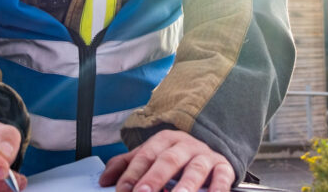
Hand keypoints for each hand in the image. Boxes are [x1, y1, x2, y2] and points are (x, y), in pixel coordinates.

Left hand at [99, 130, 233, 191]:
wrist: (210, 147)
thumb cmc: (174, 157)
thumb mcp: (150, 155)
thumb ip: (126, 165)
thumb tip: (104, 180)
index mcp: (164, 140)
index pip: (146, 155)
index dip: (133, 173)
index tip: (122, 190)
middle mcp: (185, 145)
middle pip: (168, 160)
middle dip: (154, 178)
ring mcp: (205, 155)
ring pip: (195, 168)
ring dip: (185, 185)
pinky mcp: (223, 166)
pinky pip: (222, 176)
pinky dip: (218, 187)